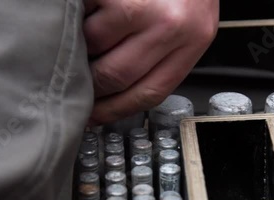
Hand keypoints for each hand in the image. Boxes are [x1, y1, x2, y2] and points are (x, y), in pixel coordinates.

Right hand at [84, 0, 218, 125]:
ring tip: (89, 29)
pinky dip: (80, 15)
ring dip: (84, 41)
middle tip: (80, 77)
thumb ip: (163, 52)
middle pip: (118, 77)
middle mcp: (172, 25)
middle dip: (92, 82)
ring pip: (94, 45)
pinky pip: (84, 17)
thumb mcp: (187, 19)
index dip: (116, 110)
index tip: (96, 116)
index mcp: (194, 38)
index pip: (151, 92)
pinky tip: (90, 10)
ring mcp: (143, 5)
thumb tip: (117, 91)